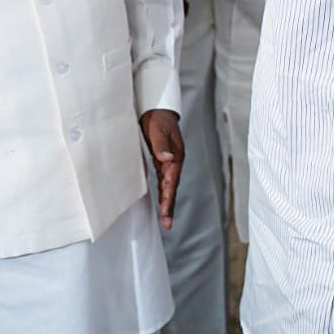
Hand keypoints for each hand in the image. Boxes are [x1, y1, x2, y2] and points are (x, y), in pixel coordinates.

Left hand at [140, 109, 183, 229]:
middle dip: (169, 206)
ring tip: (166, 219)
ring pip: (168, 186)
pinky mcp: (160, 161)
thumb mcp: (159, 130)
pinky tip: (161, 201)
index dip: (168, 197)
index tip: (165, 212)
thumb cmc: (159, 119)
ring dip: (167, 202)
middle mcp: (173, 162)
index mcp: (176, 156)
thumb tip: (167, 158)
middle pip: (172, 187)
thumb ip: (162, 145)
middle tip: (167, 223)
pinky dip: (162, 192)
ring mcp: (168, 162)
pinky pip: (162, 180)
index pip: (171, 181)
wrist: (157, 110)